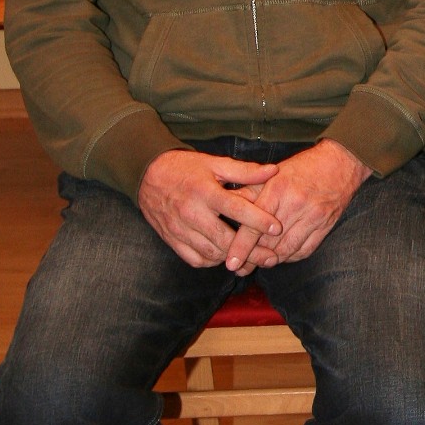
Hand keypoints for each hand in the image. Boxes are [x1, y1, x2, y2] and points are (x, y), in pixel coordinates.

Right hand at [139, 149, 281, 268]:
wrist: (147, 175)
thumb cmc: (186, 168)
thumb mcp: (214, 163)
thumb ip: (245, 171)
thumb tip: (273, 171)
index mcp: (205, 191)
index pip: (235, 209)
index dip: (258, 220)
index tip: (277, 228)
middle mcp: (191, 213)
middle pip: (224, 239)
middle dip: (251, 251)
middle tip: (271, 256)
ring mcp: (179, 229)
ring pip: (210, 253)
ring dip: (233, 258)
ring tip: (253, 259)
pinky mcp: (171, 239)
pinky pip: (194, 259)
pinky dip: (212, 261)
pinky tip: (225, 256)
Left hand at [237, 141, 371, 268]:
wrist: (341, 162)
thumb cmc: (302, 167)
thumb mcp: (272, 174)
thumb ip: (249, 192)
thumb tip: (225, 206)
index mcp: (278, 189)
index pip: (255, 225)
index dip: (242, 247)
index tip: (231, 263)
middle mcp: (296, 204)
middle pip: (269, 242)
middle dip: (253, 257)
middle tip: (240, 267)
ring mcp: (313, 217)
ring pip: (286, 250)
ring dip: (271, 259)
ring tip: (258, 263)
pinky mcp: (326, 226)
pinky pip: (304, 251)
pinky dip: (290, 257)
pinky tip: (281, 255)